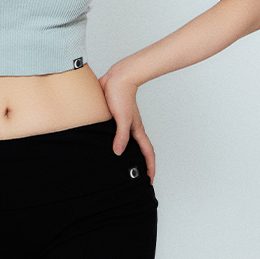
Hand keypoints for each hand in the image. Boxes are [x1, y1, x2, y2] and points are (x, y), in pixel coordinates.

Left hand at [98, 65, 155, 180]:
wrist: (116, 78)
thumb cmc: (120, 95)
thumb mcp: (121, 118)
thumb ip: (121, 135)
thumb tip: (118, 152)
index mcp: (137, 130)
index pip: (147, 152)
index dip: (149, 167)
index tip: (149, 180)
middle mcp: (132, 129)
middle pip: (140, 150)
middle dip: (143, 164)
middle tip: (140, 177)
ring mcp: (125, 124)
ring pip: (130, 144)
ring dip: (130, 155)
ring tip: (125, 166)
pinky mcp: (115, 119)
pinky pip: (119, 135)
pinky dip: (118, 144)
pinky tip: (110, 147)